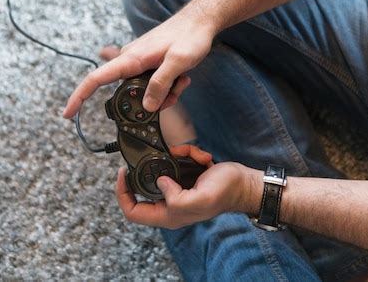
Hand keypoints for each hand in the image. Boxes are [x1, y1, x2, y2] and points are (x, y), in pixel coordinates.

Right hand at [63, 7, 215, 118]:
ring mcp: (140, 61)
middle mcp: (131, 59)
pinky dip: (167, 86)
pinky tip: (182, 77)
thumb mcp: (178, 62)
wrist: (200, 21)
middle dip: (149, 101)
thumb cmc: (190, 36)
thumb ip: (161, 84)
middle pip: (126, 92)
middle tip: (173, 94)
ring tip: (182, 80)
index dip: (79, 96)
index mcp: (131, 58)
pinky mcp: (149, 62)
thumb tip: (146, 105)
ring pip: (143, 90)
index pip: (96, 78)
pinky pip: (152, 83)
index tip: (67, 114)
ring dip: (163, 93)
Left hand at [116, 144, 262, 228]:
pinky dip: (189, 153)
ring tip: (192, 156)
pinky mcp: (187, 175)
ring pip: (164, 168)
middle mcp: (172, 203)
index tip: (122, 173)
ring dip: (177, 157)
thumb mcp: (200, 199)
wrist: (245, 183)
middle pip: (146, 186)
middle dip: (153, 167)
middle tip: (161, 155)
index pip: (134, 211)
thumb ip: (177, 197)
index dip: (122, 194)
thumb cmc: (226, 193)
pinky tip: (202, 157)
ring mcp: (179, 188)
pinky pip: (179, 159)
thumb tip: (160, 182)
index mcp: (170, 214)